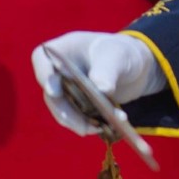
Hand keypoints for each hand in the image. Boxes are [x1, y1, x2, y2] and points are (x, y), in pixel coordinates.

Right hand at [32, 31, 164, 135]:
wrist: (136, 67)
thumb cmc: (123, 52)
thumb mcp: (118, 56)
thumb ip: (108, 71)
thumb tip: (102, 90)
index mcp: (65, 49)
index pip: (43, 58)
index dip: (45, 75)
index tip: (54, 92)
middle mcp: (59, 69)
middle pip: (51, 91)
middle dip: (65, 111)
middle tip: (82, 126)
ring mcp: (66, 88)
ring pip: (62, 108)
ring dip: (77, 122)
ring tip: (98, 129)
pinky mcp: (75, 104)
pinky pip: (75, 117)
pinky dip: (88, 124)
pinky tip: (104, 128)